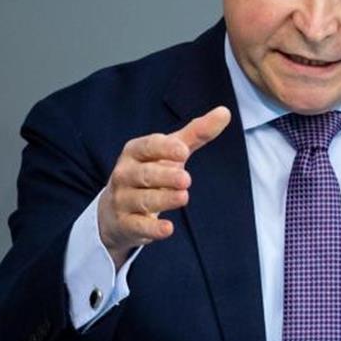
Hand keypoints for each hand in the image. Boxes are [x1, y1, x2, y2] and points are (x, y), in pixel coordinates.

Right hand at [97, 106, 231, 267]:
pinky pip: (138, 226)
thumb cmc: (150, 173)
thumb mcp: (170, 152)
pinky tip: (168, 228)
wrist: (115, 211)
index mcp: (135, 152)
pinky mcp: (126, 225)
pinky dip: (152, 229)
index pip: (147, 146)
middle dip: (164, 176)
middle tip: (185, 179)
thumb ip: (196, 133)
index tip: (183, 150)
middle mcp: (125, 175)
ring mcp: (123, 200)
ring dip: (163, 198)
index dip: (164, 148)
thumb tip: (225, 112)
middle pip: (144, 174)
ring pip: (143, 199)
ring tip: (183, 197)